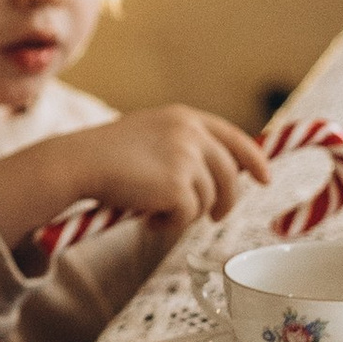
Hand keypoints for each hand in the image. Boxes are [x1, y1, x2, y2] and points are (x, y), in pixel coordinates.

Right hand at [0, 105, 270, 254]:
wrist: (77, 163)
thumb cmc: (104, 156)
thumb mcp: (150, 136)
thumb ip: (182, 146)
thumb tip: (217, 174)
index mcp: (184, 118)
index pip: (234, 137)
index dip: (253, 159)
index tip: (265, 177)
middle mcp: (191, 133)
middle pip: (230, 175)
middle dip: (225, 201)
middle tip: (214, 217)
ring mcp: (187, 158)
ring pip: (209, 200)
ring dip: (185, 213)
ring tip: (154, 211)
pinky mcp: (179, 186)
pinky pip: (188, 216)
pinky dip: (168, 223)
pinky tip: (146, 217)